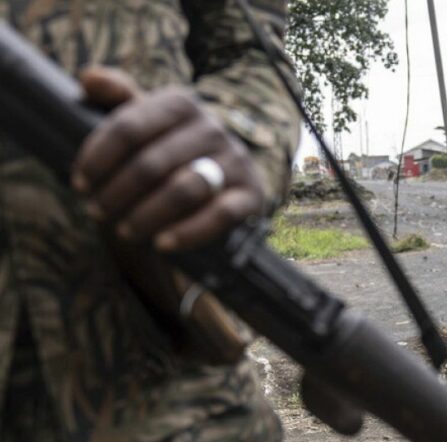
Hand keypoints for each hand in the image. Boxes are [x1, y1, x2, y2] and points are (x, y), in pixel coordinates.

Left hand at [72, 67, 264, 251]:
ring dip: (147, 215)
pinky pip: (220, 215)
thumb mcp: (147, 121)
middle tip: (96, 212)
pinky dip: (188, 232)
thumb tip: (89, 78)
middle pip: (152, 163)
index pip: (129, 127)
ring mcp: (235, 161)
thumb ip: (117, 98)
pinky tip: (162, 244)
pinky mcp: (251, 194)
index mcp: (181, 104)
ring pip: (184, 189)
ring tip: (124, 231)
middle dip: (117, 192)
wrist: (224, 179)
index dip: (98, 158)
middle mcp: (212, 128)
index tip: (79, 183)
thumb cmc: (171, 150)